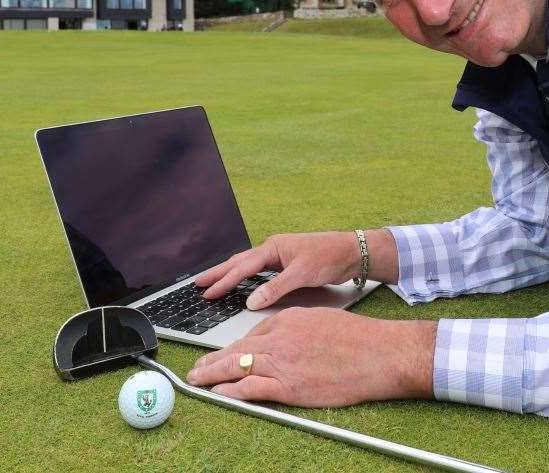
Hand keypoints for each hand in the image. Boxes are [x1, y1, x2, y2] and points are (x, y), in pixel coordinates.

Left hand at [185, 307, 436, 405]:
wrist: (378, 353)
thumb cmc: (358, 339)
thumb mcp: (321, 320)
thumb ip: (297, 328)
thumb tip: (284, 341)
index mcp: (287, 319)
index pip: (252, 334)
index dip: (233, 346)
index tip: (222, 353)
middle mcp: (279, 338)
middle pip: (236, 348)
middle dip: (212, 359)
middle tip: (196, 368)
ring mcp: (282, 362)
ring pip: (236, 366)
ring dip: (212, 375)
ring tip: (197, 380)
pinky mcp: (288, 386)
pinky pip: (251, 389)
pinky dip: (231, 391)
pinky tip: (218, 394)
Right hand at [195, 231, 361, 309]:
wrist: (351, 252)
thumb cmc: (329, 257)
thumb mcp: (302, 273)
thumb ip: (276, 287)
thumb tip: (252, 301)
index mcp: (273, 248)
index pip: (242, 267)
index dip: (223, 281)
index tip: (207, 292)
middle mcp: (273, 249)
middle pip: (238, 262)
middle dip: (218, 273)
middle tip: (197, 283)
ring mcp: (279, 256)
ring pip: (247, 265)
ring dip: (229, 274)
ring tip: (212, 282)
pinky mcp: (286, 264)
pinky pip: (259, 270)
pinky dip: (245, 277)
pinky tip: (242, 283)